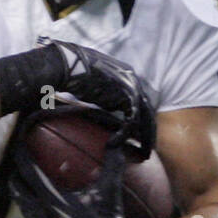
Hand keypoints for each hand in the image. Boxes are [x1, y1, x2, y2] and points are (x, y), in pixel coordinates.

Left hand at [10, 134, 172, 217]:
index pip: (30, 175)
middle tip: (16, 169)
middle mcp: (44, 216)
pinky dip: (32, 213)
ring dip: (22, 197)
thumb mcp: (111, 189)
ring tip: (22, 186)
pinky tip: (38, 209)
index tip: (19, 148)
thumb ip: (112, 163)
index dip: (23, 159)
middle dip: (16, 179)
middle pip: (19, 193)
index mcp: (54, 201)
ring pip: (25, 210)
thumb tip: (116, 141)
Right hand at [44, 41, 156, 159]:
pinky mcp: (126, 94)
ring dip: (142, 137)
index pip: (141, 102)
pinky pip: (131, 118)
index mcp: (128, 76)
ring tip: (140, 153)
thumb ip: (107, 98)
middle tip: (147, 150)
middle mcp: (133, 79)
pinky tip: (114, 143)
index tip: (140, 137)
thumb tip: (110, 114)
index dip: (143, 121)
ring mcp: (132, 85)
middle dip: (148, 132)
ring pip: (143, 116)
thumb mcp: (97, 88)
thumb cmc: (76, 75)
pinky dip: (123, 134)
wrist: (69, 65)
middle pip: (148, 110)